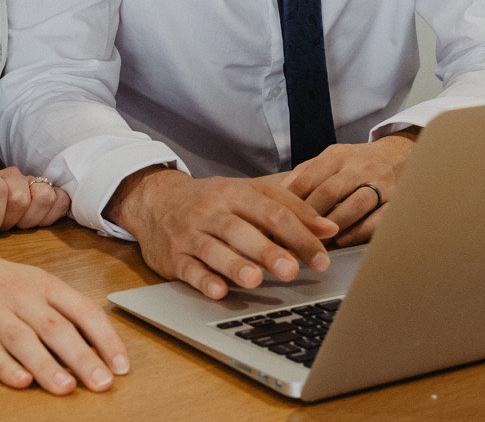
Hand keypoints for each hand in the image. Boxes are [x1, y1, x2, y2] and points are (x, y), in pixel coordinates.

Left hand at [0, 166, 70, 234]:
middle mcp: (8, 174)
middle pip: (20, 198)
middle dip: (9, 223)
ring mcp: (29, 181)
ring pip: (45, 195)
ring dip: (31, 219)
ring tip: (17, 227)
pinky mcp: (46, 191)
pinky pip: (62, 199)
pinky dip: (51, 215)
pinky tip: (35, 224)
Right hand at [0, 231, 128, 393]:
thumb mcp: (28, 284)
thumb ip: (58, 312)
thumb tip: (94, 347)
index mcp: (42, 284)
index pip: (83, 311)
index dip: (105, 339)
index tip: (122, 365)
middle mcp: (20, 296)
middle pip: (57, 328)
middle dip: (83, 357)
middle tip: (103, 383)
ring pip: (23, 339)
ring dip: (46, 365)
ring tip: (66, 388)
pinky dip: (5, 365)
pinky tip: (20, 381)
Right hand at [105, 168, 338, 299]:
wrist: (155, 200)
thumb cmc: (212, 200)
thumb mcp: (249, 194)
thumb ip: (290, 209)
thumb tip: (329, 229)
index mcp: (236, 193)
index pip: (272, 212)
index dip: (298, 235)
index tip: (321, 258)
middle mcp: (212, 212)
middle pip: (241, 230)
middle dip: (267, 251)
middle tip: (291, 270)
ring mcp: (190, 234)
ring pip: (213, 249)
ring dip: (235, 265)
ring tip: (255, 280)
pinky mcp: (173, 256)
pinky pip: (188, 269)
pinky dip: (203, 280)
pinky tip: (218, 291)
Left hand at [282, 131, 417, 245]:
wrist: (397, 155)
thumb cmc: (355, 163)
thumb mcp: (330, 159)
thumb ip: (306, 175)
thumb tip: (277, 198)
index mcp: (336, 156)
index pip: (308, 179)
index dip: (289, 203)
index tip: (276, 221)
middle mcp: (358, 167)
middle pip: (330, 192)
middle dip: (310, 217)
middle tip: (293, 237)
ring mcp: (379, 182)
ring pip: (355, 205)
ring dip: (335, 225)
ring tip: (317, 242)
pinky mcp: (396, 199)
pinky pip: (380, 218)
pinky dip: (361, 231)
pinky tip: (344, 240)